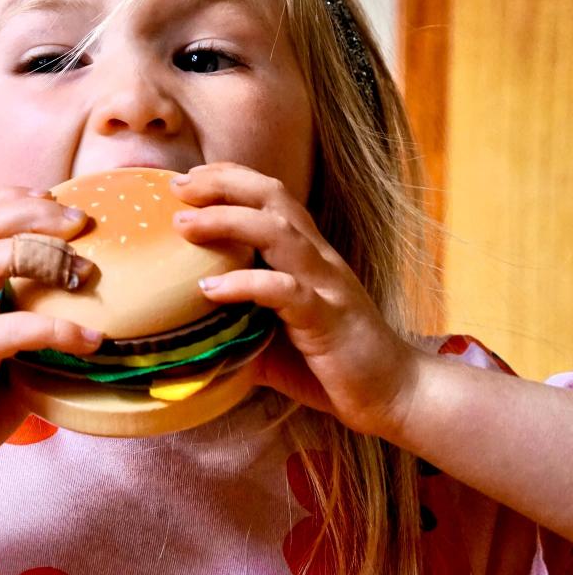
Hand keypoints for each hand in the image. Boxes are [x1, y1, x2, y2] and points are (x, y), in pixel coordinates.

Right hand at [0, 187, 100, 479]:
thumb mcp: (7, 350)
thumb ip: (33, 322)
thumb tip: (95, 312)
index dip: (19, 201)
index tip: (62, 205)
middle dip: (35, 213)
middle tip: (81, 221)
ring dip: (44, 255)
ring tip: (87, 270)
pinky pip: (16, 327)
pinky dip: (60, 331)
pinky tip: (93, 342)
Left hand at [169, 162, 419, 437]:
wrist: (396, 395)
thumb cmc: (332, 365)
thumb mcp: (273, 338)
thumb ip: (238, 324)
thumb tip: (187, 331)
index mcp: (308, 255)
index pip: (271, 197)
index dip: (230, 178)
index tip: (187, 178)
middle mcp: (318, 259)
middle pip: (273, 198)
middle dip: (223, 184)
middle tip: (178, 186)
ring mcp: (325, 285)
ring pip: (278, 233)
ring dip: (227, 222)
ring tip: (183, 226)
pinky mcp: (327, 318)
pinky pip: (284, 291)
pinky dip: (245, 284)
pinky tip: (209, 289)